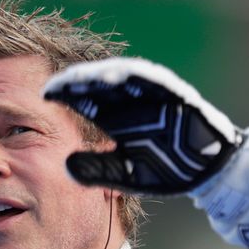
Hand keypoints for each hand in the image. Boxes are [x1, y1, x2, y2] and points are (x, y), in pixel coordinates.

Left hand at [43, 57, 241, 195]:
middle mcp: (128, 101)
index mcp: (114, 116)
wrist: (204, 169)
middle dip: (76, 83)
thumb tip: (65, 167)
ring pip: (120, 76)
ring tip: (78, 77)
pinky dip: (133, 75)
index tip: (44, 97)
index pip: (84, 100)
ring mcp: (150, 94)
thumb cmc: (165, 168)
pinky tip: (115, 75)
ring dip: (99, 75)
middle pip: (96, 84)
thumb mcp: (125, 173)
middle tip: (54, 86)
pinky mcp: (172, 91)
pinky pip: (150, 78)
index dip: (65, 96)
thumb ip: (98, 170)